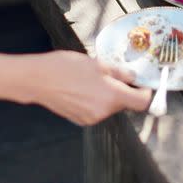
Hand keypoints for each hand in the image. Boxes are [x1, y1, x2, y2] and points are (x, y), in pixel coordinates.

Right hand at [22, 51, 150, 125]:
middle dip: (122, 90)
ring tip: (91, 79)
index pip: (141, 102)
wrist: (38, 80)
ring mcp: (91, 118)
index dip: (145, 92)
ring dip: (107, 95)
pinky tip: (82, 88)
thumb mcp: (98, 63)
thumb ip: (119, 72)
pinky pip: (96, 110)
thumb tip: (133, 77)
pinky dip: (95, 100)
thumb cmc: (65, 67)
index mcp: (111, 96)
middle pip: (124, 104)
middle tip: (112, 74)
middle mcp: (103, 111)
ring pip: (109, 106)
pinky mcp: (80, 120)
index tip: (142, 84)